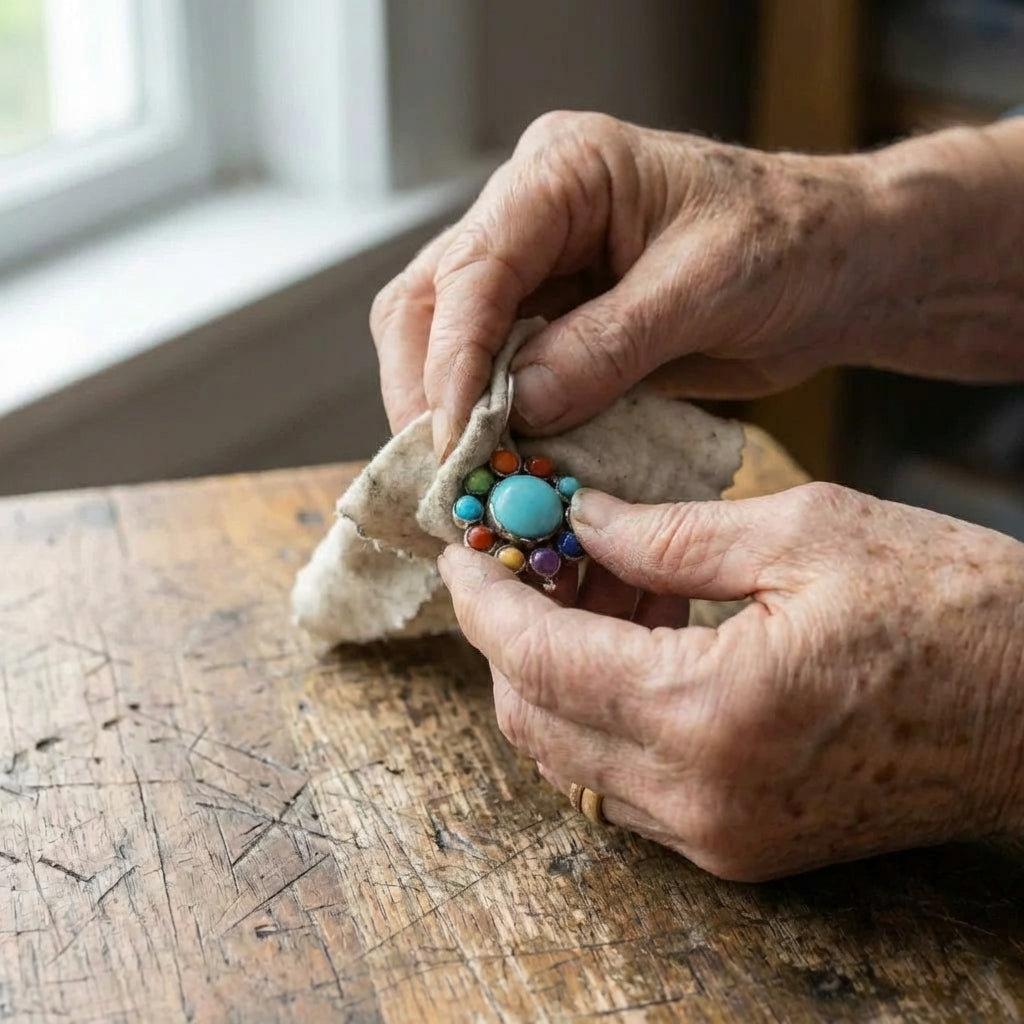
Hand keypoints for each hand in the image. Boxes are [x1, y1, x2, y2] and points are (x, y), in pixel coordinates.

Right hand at [371, 111, 879, 454]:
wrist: (836, 267)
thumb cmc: (791, 245)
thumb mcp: (706, 287)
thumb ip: (609, 345)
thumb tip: (520, 407)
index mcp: (564, 170)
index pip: (475, 264)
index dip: (453, 356)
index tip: (453, 436)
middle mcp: (531, 214)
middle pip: (430, 299)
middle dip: (426, 389)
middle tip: (439, 472)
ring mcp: (537, 270)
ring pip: (445, 339)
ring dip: (445, 412)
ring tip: (461, 478)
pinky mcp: (554, 323)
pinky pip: (494, 374)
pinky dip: (488, 421)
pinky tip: (496, 462)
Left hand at [437, 482, 1023, 880]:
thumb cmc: (953, 606)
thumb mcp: (804, 532)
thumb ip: (666, 533)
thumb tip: (579, 521)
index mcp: (712, 711)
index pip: (537, 658)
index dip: (485, 599)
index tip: (463, 551)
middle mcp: (701, 796)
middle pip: (536, 719)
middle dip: (512, 630)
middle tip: (539, 552)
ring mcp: (719, 833)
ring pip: (572, 753)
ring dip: (559, 665)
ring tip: (606, 578)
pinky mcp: (741, 842)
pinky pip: (626, 777)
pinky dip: (606, 705)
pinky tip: (643, 634)